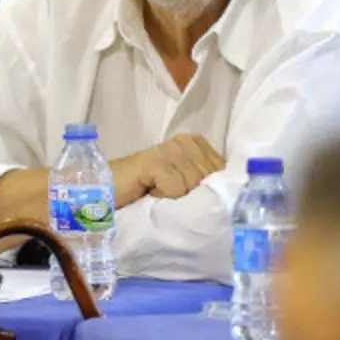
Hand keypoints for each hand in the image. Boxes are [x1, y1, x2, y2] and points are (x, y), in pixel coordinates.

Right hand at [110, 134, 225, 207]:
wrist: (108, 190)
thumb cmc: (147, 190)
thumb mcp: (182, 183)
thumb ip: (204, 181)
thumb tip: (230, 193)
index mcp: (197, 143)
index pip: (223, 171)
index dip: (210, 190)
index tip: (187, 194)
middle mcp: (186, 141)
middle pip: (209, 180)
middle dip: (192, 195)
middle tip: (168, 193)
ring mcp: (171, 149)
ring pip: (194, 186)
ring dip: (176, 198)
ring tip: (157, 191)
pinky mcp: (156, 161)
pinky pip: (176, 188)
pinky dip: (163, 197)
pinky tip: (149, 190)